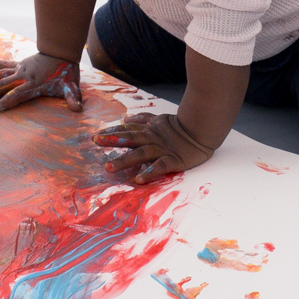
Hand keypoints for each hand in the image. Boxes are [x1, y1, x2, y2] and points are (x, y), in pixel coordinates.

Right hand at [0, 54, 81, 111]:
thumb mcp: (71, 86)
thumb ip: (73, 98)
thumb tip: (78, 108)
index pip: (17, 95)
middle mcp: (23, 76)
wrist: (63, 50)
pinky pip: (5, 65)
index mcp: (33, 83)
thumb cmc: (66, 71)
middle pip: (1, 86)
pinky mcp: (20, 63)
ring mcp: (20, 69)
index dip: (5, 102)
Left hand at [93, 113, 213, 183]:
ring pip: (141, 153)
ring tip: (109, 167)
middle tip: (96, 141)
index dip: (112, 132)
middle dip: (113, 140)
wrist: (202, 131)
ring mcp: (162, 149)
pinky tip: (139, 180)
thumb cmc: (180, 127)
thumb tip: (126, 119)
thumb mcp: (160, 119)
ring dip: (125, 160)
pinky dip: (149, 172)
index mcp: (149, 129)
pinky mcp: (173, 160)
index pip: (127, 129)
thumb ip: (143, 119)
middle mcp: (152, 138)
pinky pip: (159, 167)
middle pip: (130, 138)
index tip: (95, 136)